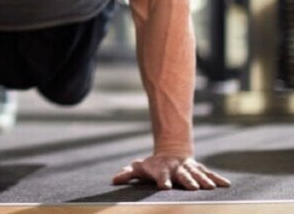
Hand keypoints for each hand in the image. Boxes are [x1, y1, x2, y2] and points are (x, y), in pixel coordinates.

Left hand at [112, 154, 230, 189]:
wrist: (170, 152)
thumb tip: (113, 180)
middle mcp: (176, 168)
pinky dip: (217, 179)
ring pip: (197, 173)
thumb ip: (128, 174)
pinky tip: (226, 185)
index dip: (162, 180)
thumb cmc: (152, 165)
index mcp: (161, 170)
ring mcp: (189, 168)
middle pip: (182, 175)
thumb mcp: (140, 168)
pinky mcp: (199, 169)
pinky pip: (209, 174)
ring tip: (210, 188)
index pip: (161, 175)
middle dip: (187, 181)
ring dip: (203, 180)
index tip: (164, 187)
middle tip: (192, 188)